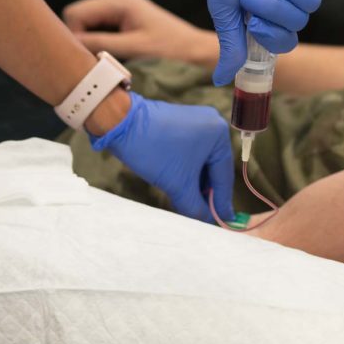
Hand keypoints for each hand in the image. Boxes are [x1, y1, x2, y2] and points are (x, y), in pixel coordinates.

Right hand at [63, 0, 215, 65]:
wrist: (192, 48)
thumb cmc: (169, 48)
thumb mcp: (133, 47)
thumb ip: (100, 43)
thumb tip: (72, 45)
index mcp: (118, 0)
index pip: (75, 12)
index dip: (73, 34)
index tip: (83, 55)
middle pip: (78, 15)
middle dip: (80, 36)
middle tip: (93, 58)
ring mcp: (119, 5)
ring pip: (87, 21)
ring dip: (90, 39)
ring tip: (104, 56)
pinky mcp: (122, 14)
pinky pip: (98, 25)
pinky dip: (98, 38)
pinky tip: (110, 51)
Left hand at [90, 92, 234, 222]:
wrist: (120, 123)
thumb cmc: (153, 149)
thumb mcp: (178, 184)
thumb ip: (196, 207)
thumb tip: (209, 222)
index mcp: (219, 133)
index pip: (223, 175)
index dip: (222, 202)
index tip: (224, 222)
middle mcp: (212, 124)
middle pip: (213, 168)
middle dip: (207, 193)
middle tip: (205, 216)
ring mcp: (197, 121)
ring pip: (201, 162)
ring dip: (196, 183)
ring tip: (191, 204)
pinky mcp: (182, 123)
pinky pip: (191, 153)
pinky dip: (187, 170)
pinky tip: (182, 187)